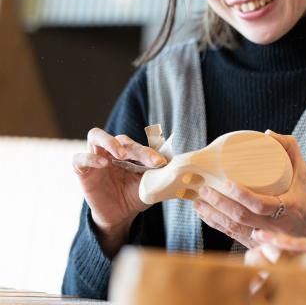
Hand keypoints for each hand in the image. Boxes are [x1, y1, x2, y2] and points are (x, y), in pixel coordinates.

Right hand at [72, 127, 166, 255]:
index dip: (150, 152)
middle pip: (120, 138)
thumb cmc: (135, 195)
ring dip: (108, 141)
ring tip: (120, 153)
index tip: (162, 163)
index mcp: (129, 151)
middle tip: (147, 160)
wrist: (119, 215)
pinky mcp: (82, 171)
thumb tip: (179, 164)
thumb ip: (160, 172)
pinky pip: (79, 158)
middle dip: (135, 148)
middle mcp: (112, 150)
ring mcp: (96, 158)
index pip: (138, 145)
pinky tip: (103, 164)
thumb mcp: (150, 184)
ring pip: (95, 136)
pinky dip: (90, 158)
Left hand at [193, 130, 305, 247]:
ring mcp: (262, 237)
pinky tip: (204, 214)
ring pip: (233, 228)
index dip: (242, 196)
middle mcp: (273, 226)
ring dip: (213, 215)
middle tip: (204, 189)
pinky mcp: (254, 243)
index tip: (227, 182)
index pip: (260, 205)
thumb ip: (290, 150)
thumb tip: (268, 134)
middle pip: (241, 218)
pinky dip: (215, 224)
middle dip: (219, 204)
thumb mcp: (303, 173)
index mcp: (287, 209)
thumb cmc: (305, 199)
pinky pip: (232, 235)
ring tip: (198, 201)